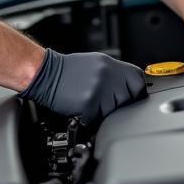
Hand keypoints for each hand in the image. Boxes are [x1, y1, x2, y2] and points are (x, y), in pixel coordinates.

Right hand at [20, 49, 146, 124]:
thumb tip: (132, 86)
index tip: (133, 96)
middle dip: (119, 103)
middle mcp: (107, 75)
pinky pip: (99, 118)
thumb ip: (115, 74)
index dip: (137, 91)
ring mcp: (99, 89)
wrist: (46, 74)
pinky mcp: (89, 104)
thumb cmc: (68, 71)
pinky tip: (84, 109)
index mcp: (110, 64)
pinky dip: (92, 118)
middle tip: (105, 101)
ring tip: (92, 103)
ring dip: (105, 112)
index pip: (138, 80)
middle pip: (129, 98)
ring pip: (115, 111)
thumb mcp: (96, 64)